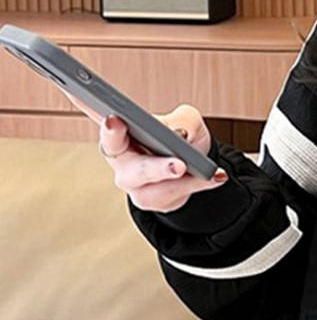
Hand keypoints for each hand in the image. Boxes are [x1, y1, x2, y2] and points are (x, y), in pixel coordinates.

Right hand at [60, 89, 228, 212]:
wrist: (191, 166)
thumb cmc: (179, 136)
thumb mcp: (186, 121)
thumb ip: (183, 120)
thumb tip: (181, 135)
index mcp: (118, 130)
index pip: (101, 119)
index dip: (98, 118)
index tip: (113, 118)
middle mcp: (119, 159)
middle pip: (125, 161)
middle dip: (150, 163)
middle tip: (174, 162)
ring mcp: (133, 183)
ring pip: (151, 185)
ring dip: (174, 177)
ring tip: (190, 168)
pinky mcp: (149, 200)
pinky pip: (173, 194)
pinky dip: (197, 184)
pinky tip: (215, 176)